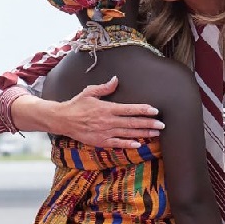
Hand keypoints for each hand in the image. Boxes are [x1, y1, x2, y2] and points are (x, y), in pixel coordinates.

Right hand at [12, 77, 163, 148]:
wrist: (62, 120)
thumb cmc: (77, 104)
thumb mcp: (90, 92)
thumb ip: (104, 88)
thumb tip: (116, 80)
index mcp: (107, 108)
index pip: (130, 109)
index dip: (143, 110)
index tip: (155, 110)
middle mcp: (108, 121)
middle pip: (133, 122)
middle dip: (149, 123)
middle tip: (162, 125)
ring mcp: (105, 132)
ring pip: (128, 133)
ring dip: (143, 133)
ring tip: (156, 134)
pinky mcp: (101, 141)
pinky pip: (117, 143)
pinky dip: (128, 144)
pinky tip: (139, 144)